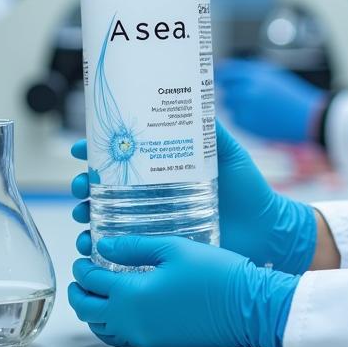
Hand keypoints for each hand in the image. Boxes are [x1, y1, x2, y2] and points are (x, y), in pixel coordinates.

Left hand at [67, 235, 298, 346]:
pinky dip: (112, 325)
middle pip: (89, 311)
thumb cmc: (214, 272)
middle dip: (80, 293)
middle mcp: (133, 322)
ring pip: (103, 330)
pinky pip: (123, 338)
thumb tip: (103, 246)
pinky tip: (121, 310)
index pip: (93, 283)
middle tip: (82, 275)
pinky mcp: (159, 346)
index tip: (83, 256)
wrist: (246, 307)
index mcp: (132, 295)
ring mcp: (146, 338)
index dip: (84, 268)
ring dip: (94, 311)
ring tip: (96, 293)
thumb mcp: (174, 248)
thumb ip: (134, 246)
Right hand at [70, 125, 316, 273]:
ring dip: (86, 216)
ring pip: (107, 217)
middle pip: (105, 187)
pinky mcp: (159, 248)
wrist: (266, 232)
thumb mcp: (229, 153)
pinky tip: (92, 246)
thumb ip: (213, 130)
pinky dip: (101, 247)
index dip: (97, 151)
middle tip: (81, 186)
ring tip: (83, 218)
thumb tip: (198, 96)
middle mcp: (154, 195)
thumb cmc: (249, 191)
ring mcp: (154, 223)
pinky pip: (122, 249)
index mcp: (165, 169)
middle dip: (84, 185)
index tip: (81, 149)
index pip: (123, 156)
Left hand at [215, 58, 324, 142]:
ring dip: (235, 105)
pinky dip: (242, 117)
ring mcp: (246, 107)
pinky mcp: (247, 124)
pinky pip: (235, 118)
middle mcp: (248, 89)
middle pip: (225, 88)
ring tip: (254, 106)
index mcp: (255, 74)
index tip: (216, 75)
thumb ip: (251, 72)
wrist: (307, 118)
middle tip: (238, 94)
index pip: (228, 71)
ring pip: (229, 104)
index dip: (220, 73)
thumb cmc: (291, 96)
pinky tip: (258, 117)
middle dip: (229, 91)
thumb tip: (226, 69)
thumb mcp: (274, 75)